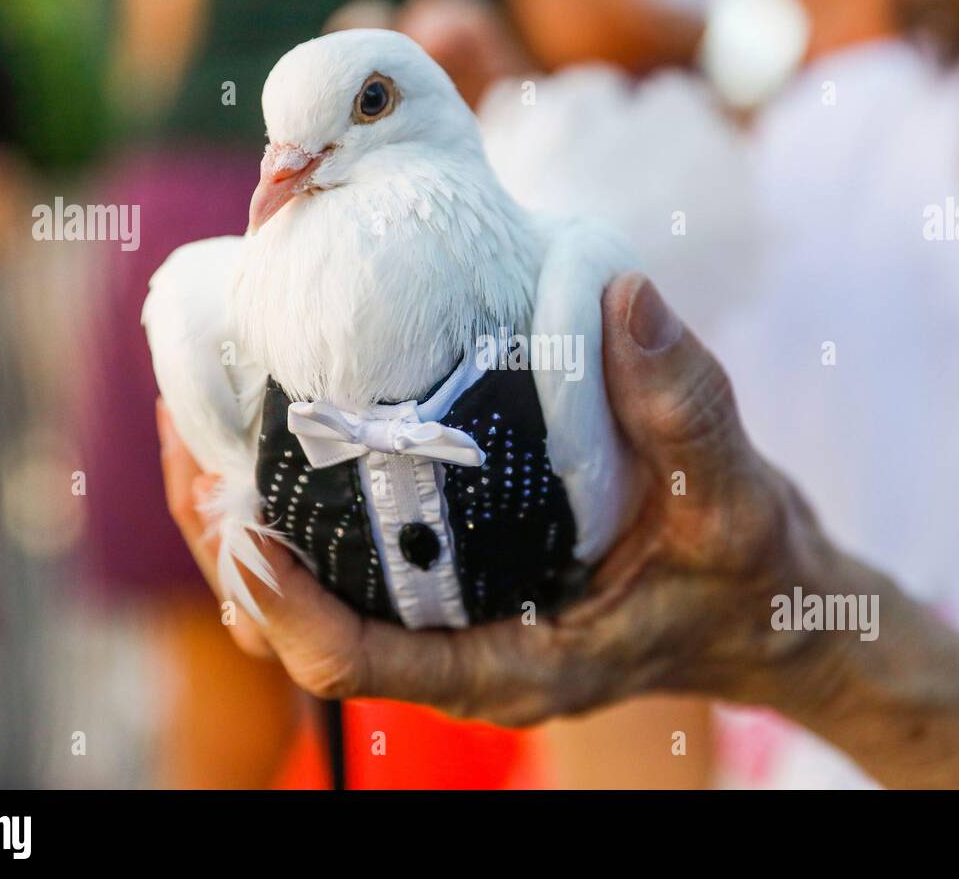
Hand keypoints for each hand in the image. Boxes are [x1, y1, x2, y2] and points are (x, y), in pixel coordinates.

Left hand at [158, 272, 838, 725]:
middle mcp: (467, 653)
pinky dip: (304, 502)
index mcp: (518, 664)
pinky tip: (291, 420)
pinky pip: (350, 561)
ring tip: (213, 415)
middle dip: (234, 543)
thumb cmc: (749, 577)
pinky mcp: (459, 585)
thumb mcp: (736, 500)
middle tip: (195, 430)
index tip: (245, 523)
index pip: (368, 663)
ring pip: (313, 596)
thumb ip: (686, 405)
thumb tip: (624, 293)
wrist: (763, 608)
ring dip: (251, 516)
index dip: (291, 606)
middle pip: (304, 629)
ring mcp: (454, 624)